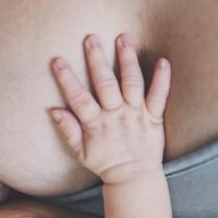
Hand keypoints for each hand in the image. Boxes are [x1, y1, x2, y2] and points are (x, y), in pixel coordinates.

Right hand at [50, 34, 170, 183]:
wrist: (134, 178)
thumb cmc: (105, 163)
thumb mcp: (81, 152)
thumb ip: (68, 131)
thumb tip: (53, 111)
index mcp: (97, 125)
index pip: (79, 99)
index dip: (68, 80)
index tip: (58, 61)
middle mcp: (117, 117)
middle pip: (106, 85)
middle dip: (97, 61)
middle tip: (91, 39)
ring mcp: (136, 116)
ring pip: (132, 84)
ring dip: (127, 60)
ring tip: (123, 39)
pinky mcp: (154, 118)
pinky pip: (160, 97)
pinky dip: (163, 79)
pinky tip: (163, 61)